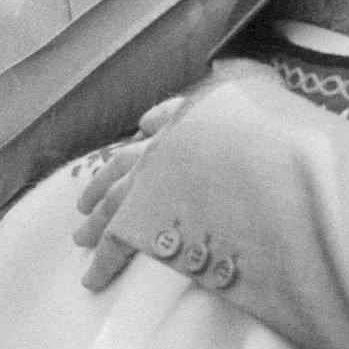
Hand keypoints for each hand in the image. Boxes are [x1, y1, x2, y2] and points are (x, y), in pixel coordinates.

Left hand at [74, 63, 277, 290]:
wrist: (251, 158)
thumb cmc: (267, 132)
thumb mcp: (260, 95)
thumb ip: (249, 82)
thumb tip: (241, 70)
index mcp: (191, 116)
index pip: (164, 116)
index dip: (153, 123)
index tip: (144, 128)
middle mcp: (164, 146)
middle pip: (124, 161)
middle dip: (105, 181)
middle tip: (88, 201)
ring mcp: (150, 181)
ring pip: (112, 200)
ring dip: (95, 220)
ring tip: (81, 238)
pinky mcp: (144, 218)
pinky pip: (117, 242)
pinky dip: (104, 261)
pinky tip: (93, 278)